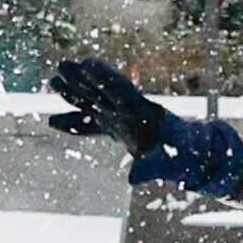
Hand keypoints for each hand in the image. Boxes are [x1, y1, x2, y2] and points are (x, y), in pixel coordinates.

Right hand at [50, 58, 242, 197]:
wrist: (190, 157)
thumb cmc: (183, 157)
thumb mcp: (169, 164)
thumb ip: (150, 169)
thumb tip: (131, 179)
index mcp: (145, 112)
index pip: (122, 91)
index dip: (105, 78)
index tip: (88, 63)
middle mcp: (130, 111)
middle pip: (103, 91)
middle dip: (83, 79)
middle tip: (62, 65)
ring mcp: (121, 118)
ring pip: (94, 102)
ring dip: (75, 93)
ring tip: (53, 80)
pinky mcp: (117, 129)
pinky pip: (92, 125)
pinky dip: (75, 124)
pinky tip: (53, 122)